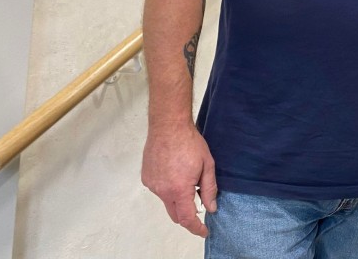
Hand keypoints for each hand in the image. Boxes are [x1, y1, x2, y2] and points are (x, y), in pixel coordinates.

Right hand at [142, 122, 217, 237]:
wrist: (168, 126)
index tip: (204, 230)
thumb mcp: (207, 165)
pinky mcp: (146, 178)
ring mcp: (153, 185)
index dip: (197, 228)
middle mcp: (163, 191)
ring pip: (167, 201)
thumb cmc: (190, 143)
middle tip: (199, 205)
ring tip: (186, 176)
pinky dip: (168, 187)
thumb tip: (211, 207)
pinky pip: (159, 190)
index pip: (188, 218)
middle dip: (188, 216)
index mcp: (180, 189)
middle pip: (176, 214)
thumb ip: (209, 189)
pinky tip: (174, 171)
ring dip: (177, 197)